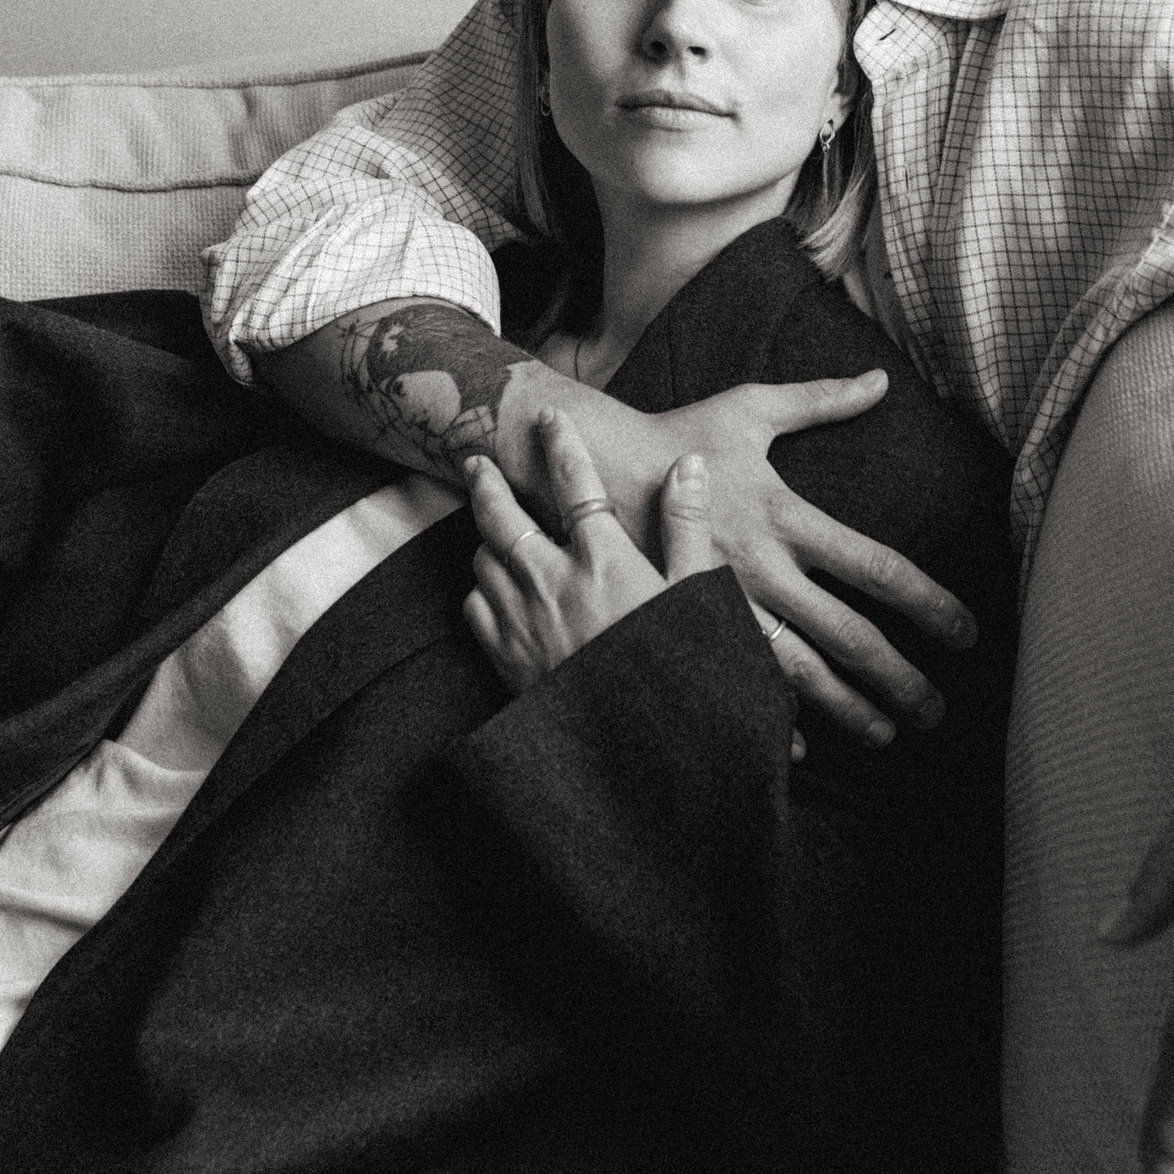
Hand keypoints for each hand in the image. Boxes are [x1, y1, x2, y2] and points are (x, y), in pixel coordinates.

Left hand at [461, 412, 721, 694]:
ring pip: (484, 560)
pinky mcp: (505, 661)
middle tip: (475, 457)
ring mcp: (522, 623)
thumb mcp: (698, 596)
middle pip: (503, 516)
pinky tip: (492, 587)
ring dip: (485, 535)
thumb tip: (688, 465)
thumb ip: (689, 527)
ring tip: (487, 522)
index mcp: (603, 562)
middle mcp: (552, 584)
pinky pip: (476, 608)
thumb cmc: (678, 672)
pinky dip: (481, 588)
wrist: (642, 756)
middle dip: (488, 481)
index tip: (549, 417)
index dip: (561, 444)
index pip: (575, 484)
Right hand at [554, 370, 975, 749]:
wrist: (593, 469)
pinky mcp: (691, 622)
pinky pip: (738, 677)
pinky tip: (799, 747)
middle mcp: (763, 568)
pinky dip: (768, 716)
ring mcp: (726, 602)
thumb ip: (821, 398)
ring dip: (847, 708)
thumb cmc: (680, 435)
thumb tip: (880, 379)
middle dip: (898, 677)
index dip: (928, 602)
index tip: (965, 631)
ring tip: (886, 734)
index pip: (876, 567)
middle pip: (847, 634)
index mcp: (786, 516)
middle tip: (936, 710)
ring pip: (799, 671)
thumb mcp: (751, 408)